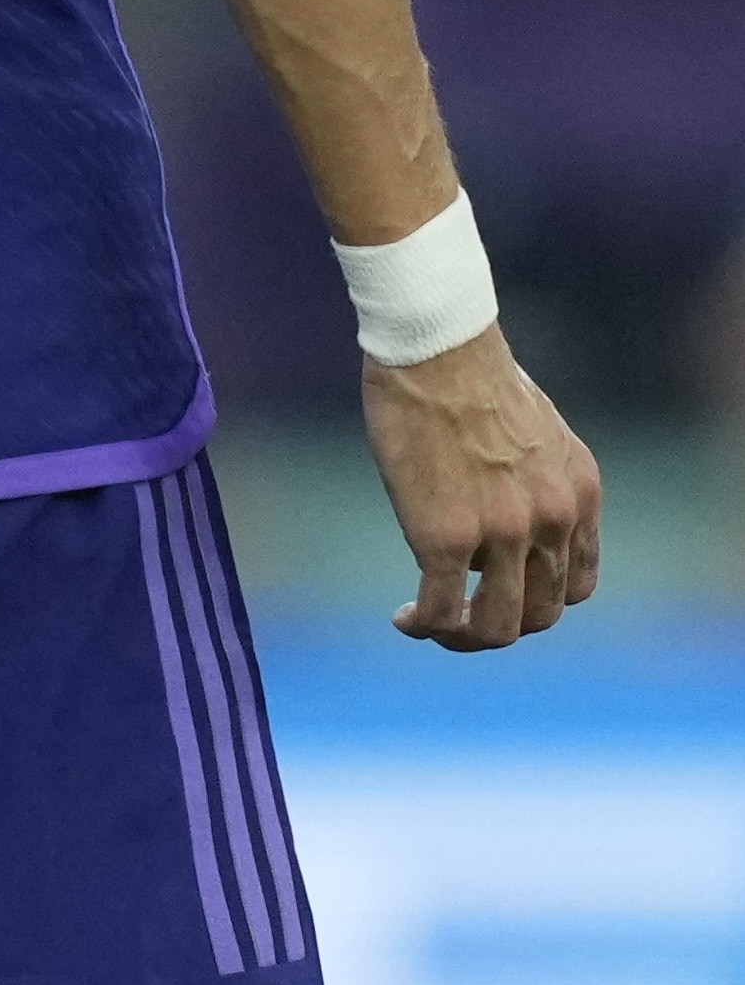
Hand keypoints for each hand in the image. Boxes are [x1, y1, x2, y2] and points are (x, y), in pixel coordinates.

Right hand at [358, 325, 601, 649]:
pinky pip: (443, 610)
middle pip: (541, 614)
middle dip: (499, 623)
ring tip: (428, 624)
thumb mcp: (535, 430)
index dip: (537, 599)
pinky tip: (404, 619)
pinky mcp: (448, 538)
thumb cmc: (468, 370)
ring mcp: (504, 535)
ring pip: (498, 626)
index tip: (495, 589)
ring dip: (464, 637)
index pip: (576, 582)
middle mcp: (554, 521)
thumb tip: (498, 498)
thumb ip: (533, 475)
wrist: (438, 346)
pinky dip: (425, 626)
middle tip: (458, 614)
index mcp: (580, 493)